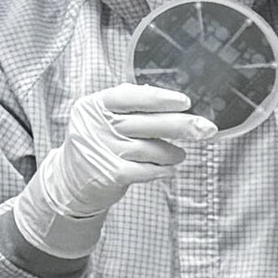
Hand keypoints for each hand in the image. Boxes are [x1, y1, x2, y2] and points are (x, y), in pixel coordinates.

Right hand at [12, 85, 213, 258]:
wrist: (70, 180)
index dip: (159, 99)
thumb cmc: (99, 142)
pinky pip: (147, 170)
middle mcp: (95, 127)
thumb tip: (172, 99)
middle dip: (182, 125)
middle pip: (147, 123)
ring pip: (151, 149)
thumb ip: (132, 104)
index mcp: (95, 106)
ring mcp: (101, 151)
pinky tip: (167, 169)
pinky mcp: (108, 174)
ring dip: (172, 153)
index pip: (129, 97)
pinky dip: (163, 170)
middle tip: (207, 128)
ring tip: (177, 154)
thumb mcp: (105, 117)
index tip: (185, 102)